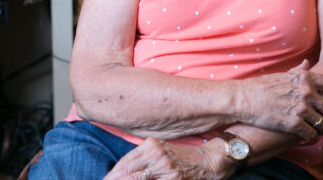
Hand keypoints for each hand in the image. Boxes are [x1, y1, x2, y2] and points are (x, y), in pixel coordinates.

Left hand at [104, 138, 228, 179]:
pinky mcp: (173, 178)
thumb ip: (143, 160)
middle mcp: (155, 154)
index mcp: (150, 146)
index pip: (123, 165)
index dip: (110, 177)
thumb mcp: (162, 152)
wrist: (211, 160)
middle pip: (125, 174)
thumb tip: (120, 175)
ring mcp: (164, 168)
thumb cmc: (185, 159)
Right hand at [233, 60, 322, 140]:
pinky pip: (311, 133)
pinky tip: (308, 136)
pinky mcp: (293, 123)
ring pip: (322, 123)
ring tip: (320, 132)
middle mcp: (305, 92)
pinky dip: (311, 136)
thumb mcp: (282, 75)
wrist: (243, 99)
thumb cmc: (260, 87)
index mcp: (304, 78)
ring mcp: (300, 108)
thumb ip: (297, 71)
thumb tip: (307, 64)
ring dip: (322, 129)